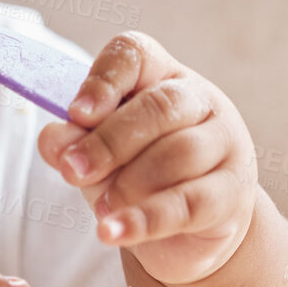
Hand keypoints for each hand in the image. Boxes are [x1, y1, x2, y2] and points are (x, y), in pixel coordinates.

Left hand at [37, 31, 258, 286]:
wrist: (187, 230)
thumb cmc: (135, 173)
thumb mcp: (98, 154)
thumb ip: (73, 142)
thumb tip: (54, 141)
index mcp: (161, 75)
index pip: (136, 55)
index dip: (105, 79)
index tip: (76, 113)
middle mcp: (200, 100)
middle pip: (160, 106)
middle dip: (109, 141)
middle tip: (72, 171)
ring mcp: (225, 145)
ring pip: (179, 154)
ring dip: (129, 184)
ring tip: (100, 209)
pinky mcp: (233, 194)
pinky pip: (189, 203)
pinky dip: (145, 220)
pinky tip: (112, 232)